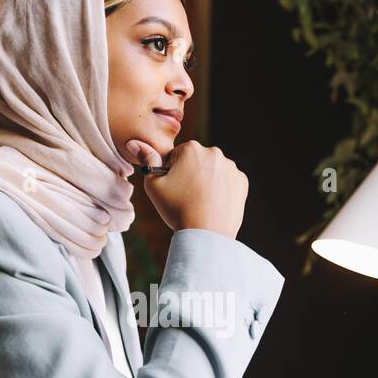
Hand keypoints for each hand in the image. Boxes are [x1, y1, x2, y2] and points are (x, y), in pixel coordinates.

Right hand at [126, 139, 246, 239]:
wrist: (206, 234)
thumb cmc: (177, 209)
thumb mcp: (153, 185)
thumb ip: (147, 160)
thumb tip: (135, 143)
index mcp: (191, 149)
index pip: (177, 156)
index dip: (172, 173)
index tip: (174, 188)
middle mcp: (214, 153)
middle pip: (197, 161)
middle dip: (191, 174)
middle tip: (186, 197)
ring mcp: (231, 167)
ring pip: (214, 171)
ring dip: (207, 181)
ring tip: (200, 202)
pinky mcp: (242, 182)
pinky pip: (228, 182)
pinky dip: (222, 190)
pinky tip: (213, 203)